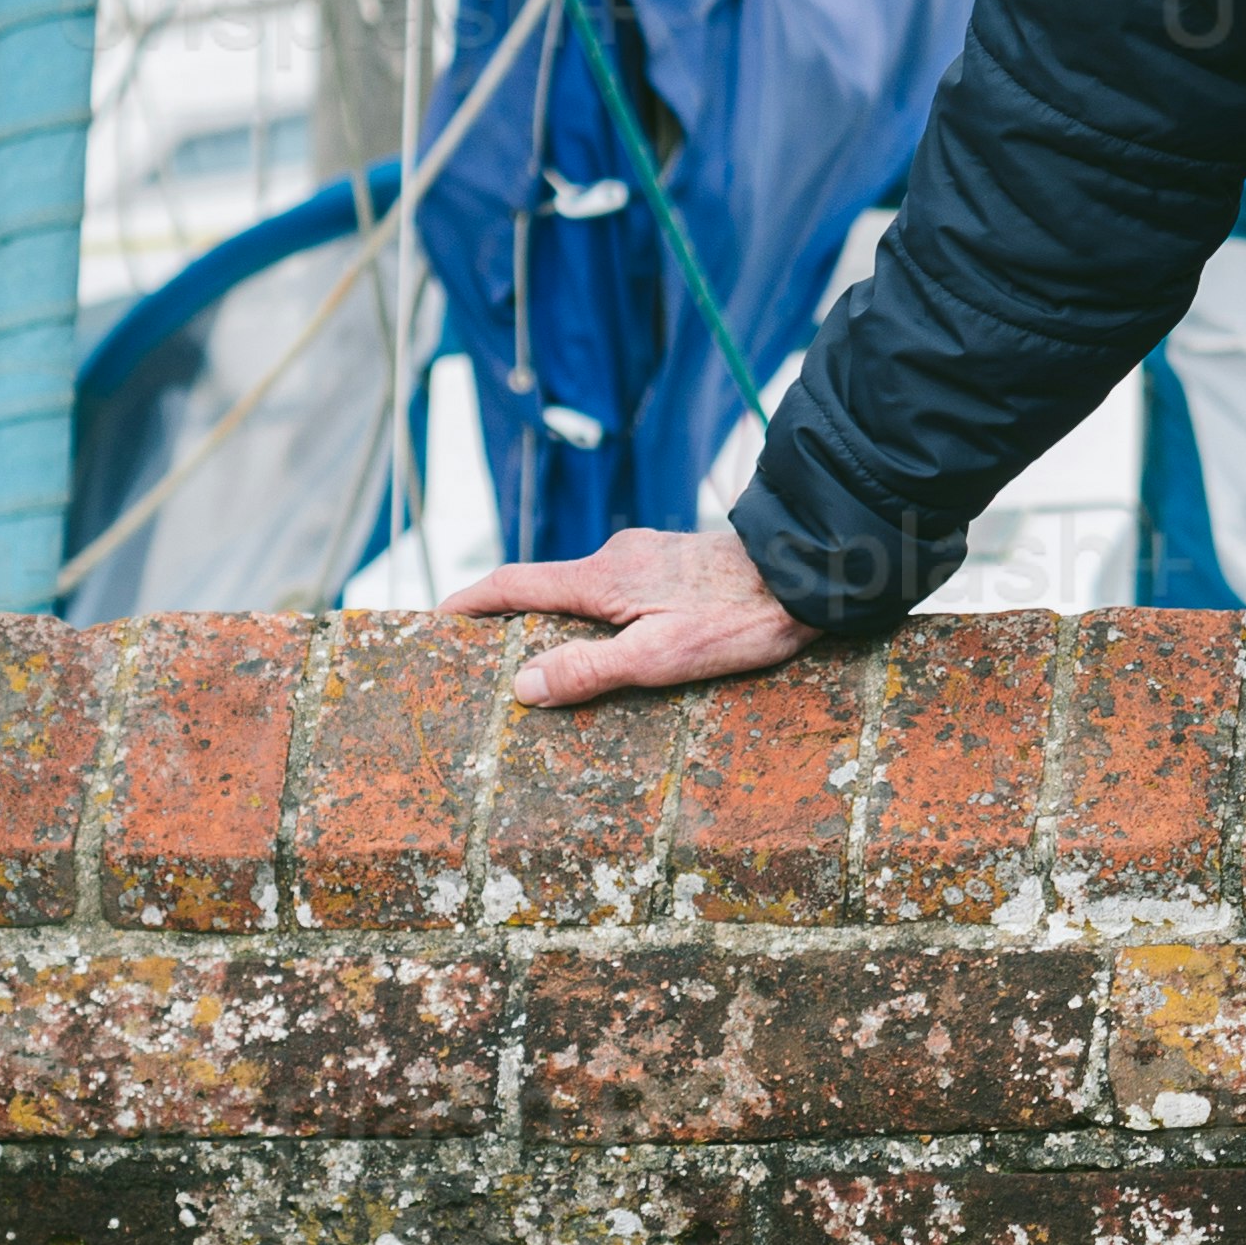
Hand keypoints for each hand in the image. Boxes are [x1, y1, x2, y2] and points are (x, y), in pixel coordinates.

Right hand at [454, 520, 812, 707]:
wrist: (810, 572)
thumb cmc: (741, 619)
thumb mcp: (661, 656)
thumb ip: (590, 670)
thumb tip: (520, 686)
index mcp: (602, 578)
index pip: (512, 584)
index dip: (469, 604)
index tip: (434, 621)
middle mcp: (617, 558)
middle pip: (544, 588)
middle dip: (509, 620)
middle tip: (481, 658)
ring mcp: (648, 558)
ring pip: (584, 591)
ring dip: (557, 621)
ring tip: (542, 664)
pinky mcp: (676, 565)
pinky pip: (618, 591)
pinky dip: (596, 617)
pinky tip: (612, 648)